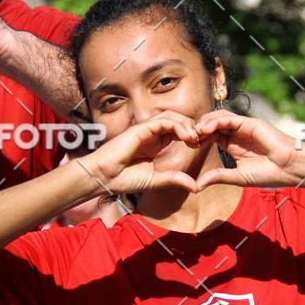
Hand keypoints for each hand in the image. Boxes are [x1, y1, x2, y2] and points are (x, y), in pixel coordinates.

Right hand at [81, 111, 200, 194]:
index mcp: (155, 143)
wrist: (103, 177)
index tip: (200, 145)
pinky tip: (186, 137)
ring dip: (186, 124)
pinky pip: (163, 121)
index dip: (191, 135)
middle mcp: (151, 134)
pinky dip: (177, 126)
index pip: (177, 131)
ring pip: (172, 116)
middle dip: (192, 127)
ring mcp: (146, 129)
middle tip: (201, 139)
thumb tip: (195, 188)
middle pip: (177, 120)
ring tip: (195, 138)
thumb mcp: (155, 180)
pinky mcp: (141, 128)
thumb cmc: (123, 179)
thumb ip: (174, 180)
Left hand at [193, 110, 302, 189]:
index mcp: (233, 145)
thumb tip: (197, 186)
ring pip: (218, 117)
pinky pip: (229, 118)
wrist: (288, 168)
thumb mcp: (237, 177)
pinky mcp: (249, 123)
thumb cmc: (268, 173)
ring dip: (205, 123)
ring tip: (196, 132)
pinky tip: (206, 129)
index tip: (189, 146)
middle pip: (212, 124)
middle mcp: (237, 134)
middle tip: (189, 138)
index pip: (212, 136)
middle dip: (199, 129)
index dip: (200, 139)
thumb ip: (218, 177)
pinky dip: (215, 121)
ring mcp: (243, 127)